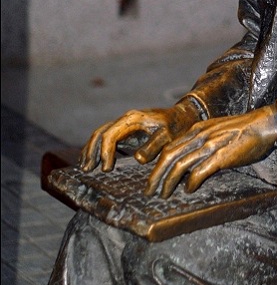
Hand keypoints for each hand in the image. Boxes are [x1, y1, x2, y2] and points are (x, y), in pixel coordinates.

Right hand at [79, 100, 199, 171]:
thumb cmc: (176, 126)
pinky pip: (107, 138)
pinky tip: (94, 160)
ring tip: (85, 167)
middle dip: (92, 151)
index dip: (106, 152)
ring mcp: (125, 125)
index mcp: (133, 119)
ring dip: (91, 149)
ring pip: (101, 134)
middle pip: (101, 133)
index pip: (111, 134)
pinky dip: (98, 148)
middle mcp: (125, 120)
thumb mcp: (168, 135)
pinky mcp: (127, 131)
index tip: (106, 169)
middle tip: (87, 169)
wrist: (183, 115)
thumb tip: (137, 158)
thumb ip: (154, 146)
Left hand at [145, 104, 276, 196]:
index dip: (157, 164)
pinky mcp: (221, 156)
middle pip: (169, 156)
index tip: (152, 178)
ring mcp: (210, 145)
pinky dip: (191, 182)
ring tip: (164, 194)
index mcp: (197, 130)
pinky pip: (200, 170)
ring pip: (180, 165)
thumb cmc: (242, 130)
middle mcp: (199, 136)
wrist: (263, 124)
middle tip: (149, 191)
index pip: (169, 147)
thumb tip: (190, 160)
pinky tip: (188, 190)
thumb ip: (202, 142)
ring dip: (169, 182)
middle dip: (156, 175)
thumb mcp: (215, 130)